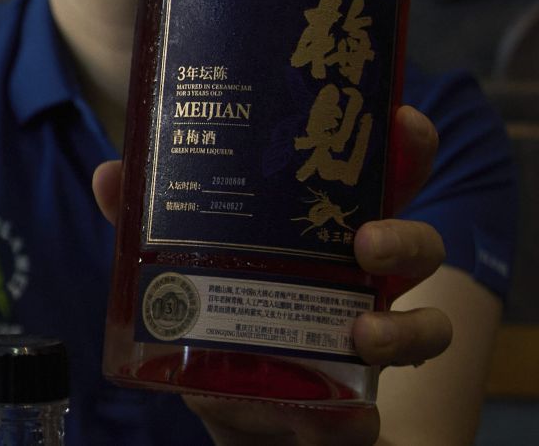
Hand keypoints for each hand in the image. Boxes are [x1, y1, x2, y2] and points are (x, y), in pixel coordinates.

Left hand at [92, 105, 450, 444]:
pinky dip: (358, 416)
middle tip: (367, 239)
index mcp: (328, 234)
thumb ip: (149, 225)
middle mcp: (363, 284)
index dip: (406, 148)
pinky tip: (340, 415)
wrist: (243, 415)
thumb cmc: (225, 320)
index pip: (381, 182)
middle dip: (405, 235)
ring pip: (427, 325)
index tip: (403, 121)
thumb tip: (111, 174)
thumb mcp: (186, 268)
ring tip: (364, 332)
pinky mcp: (357, 406)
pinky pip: (380, 414)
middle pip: (419, 244)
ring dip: (403, 328)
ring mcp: (370, 343)